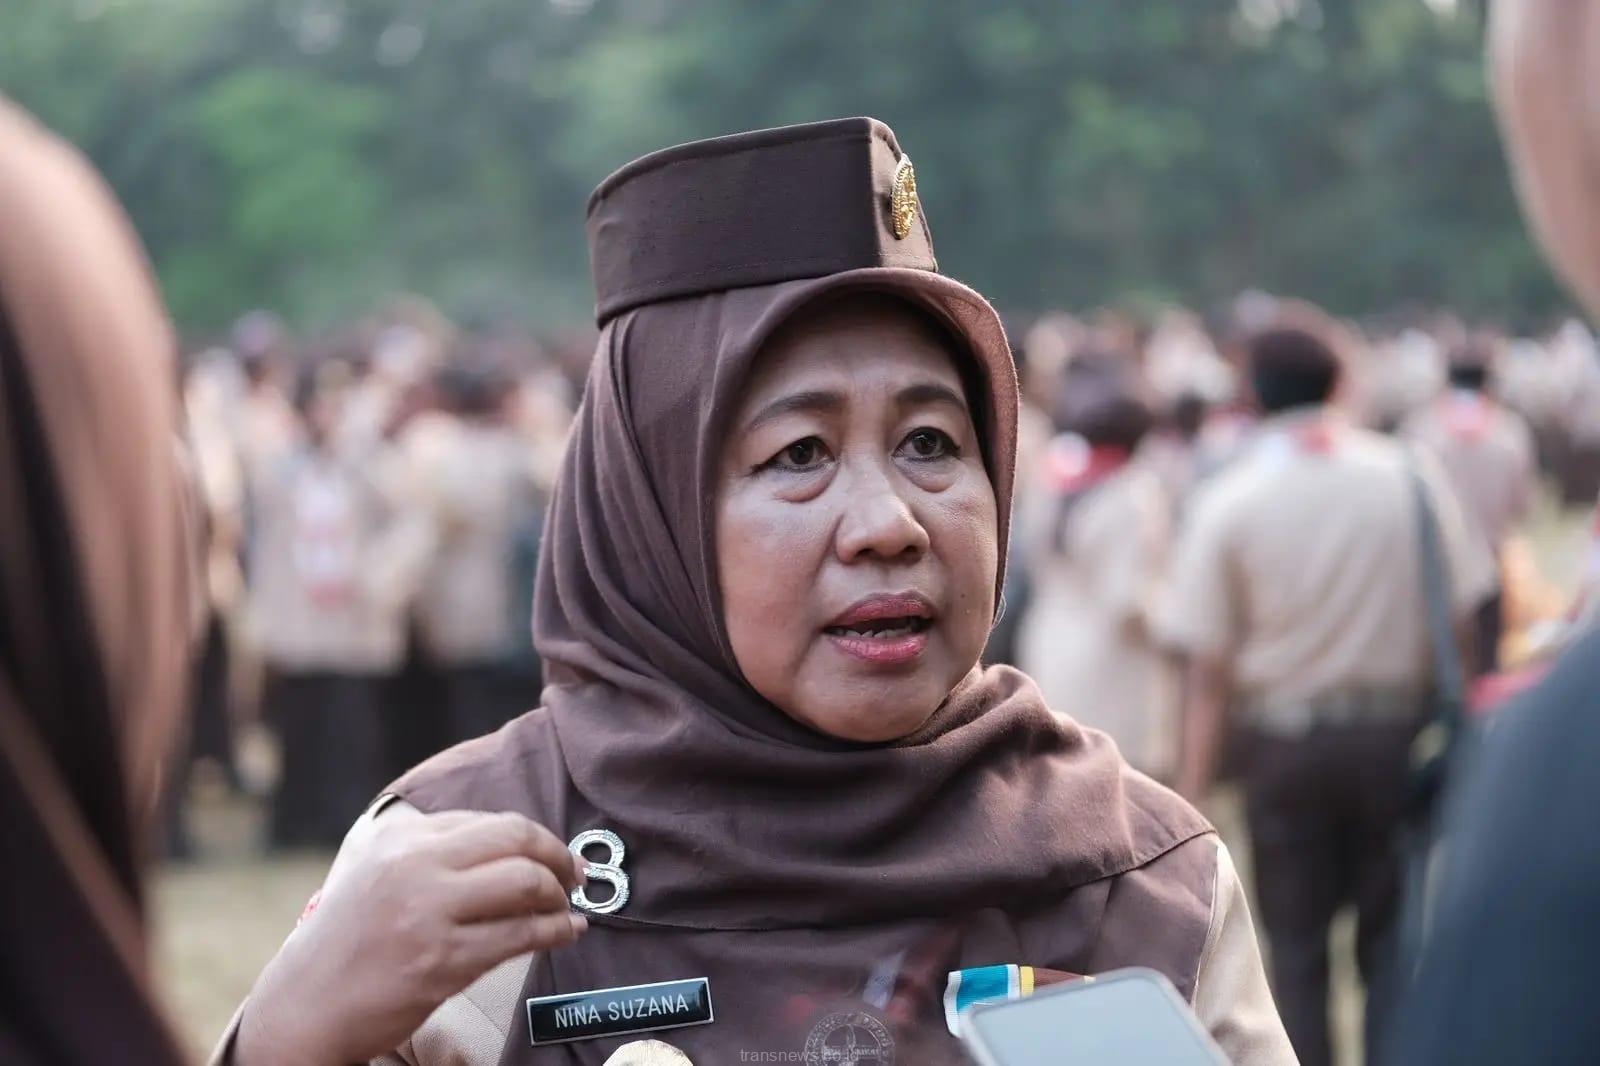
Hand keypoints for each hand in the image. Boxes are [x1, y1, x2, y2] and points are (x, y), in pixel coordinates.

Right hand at [236, 806, 587, 1065]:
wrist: (304, 1006)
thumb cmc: (348, 940)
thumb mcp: (377, 872)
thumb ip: (432, 850)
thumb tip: (514, 844)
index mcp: (399, 839)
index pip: (490, 822)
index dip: (534, 837)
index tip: (554, 853)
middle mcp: (414, 866)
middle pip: (516, 840)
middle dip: (557, 856)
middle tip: (573, 875)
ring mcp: (428, 914)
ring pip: (525, 884)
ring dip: (560, 896)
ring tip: (567, 908)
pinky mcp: (442, 962)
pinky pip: (521, 936)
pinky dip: (557, 931)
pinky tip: (567, 932)